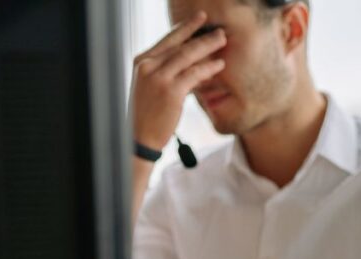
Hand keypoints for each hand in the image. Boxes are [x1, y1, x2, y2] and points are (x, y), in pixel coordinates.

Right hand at [130, 11, 225, 149]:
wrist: (139, 138)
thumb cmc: (147, 114)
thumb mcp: (152, 87)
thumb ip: (170, 73)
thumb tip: (195, 63)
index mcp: (142, 62)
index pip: (167, 40)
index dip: (186, 28)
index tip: (200, 19)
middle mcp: (148, 66)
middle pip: (180, 45)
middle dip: (202, 36)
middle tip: (219, 31)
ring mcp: (159, 78)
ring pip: (188, 56)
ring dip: (207, 47)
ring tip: (222, 41)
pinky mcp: (171, 91)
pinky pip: (194, 74)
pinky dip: (208, 68)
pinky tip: (218, 64)